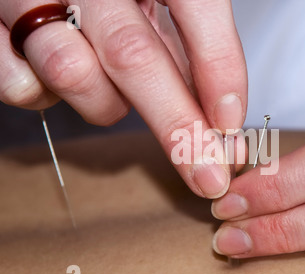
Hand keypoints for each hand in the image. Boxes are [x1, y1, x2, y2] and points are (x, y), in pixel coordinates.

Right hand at [0, 0, 246, 198]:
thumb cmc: (117, 5)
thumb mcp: (160, 15)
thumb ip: (190, 56)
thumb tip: (222, 121)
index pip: (197, 7)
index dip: (220, 69)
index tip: (230, 124)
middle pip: (135, 56)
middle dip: (177, 125)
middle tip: (207, 173)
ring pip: (72, 72)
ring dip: (103, 104)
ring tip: (108, 91)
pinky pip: (22, 87)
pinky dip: (47, 98)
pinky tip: (55, 81)